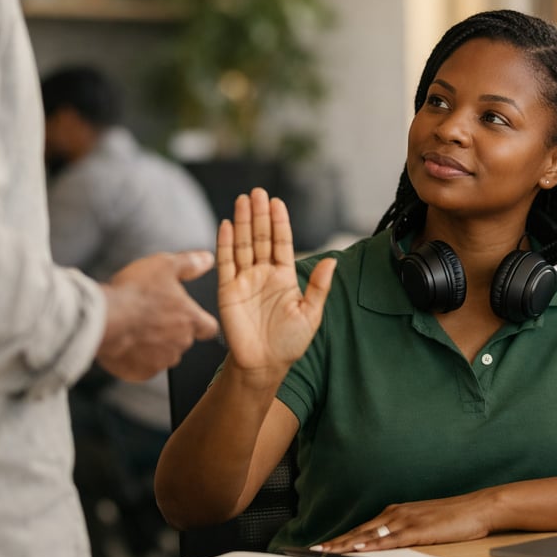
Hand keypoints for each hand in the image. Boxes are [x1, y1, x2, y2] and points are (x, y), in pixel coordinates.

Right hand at [97, 250, 219, 380]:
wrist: (104, 319)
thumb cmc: (134, 293)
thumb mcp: (165, 265)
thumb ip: (190, 264)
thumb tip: (207, 260)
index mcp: (190, 320)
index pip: (210, 328)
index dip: (201, 322)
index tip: (192, 317)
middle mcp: (180, 343)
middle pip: (183, 339)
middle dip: (171, 330)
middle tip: (151, 316)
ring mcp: (161, 361)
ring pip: (163, 354)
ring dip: (154, 344)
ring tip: (137, 328)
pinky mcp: (141, 372)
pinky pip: (143, 366)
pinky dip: (137, 357)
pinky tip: (126, 342)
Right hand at [217, 188, 335, 388]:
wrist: (264, 364)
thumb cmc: (289, 342)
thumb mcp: (310, 314)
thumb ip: (319, 287)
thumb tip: (332, 262)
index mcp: (284, 276)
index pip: (281, 242)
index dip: (279, 222)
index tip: (277, 202)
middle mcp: (263, 274)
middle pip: (260, 237)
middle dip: (259, 215)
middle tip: (257, 192)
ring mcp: (245, 280)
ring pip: (243, 245)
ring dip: (242, 223)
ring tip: (243, 200)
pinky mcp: (228, 290)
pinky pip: (226, 263)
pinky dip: (224, 244)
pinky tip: (225, 225)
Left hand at [314, 494, 490, 552]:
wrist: (476, 507)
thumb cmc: (452, 516)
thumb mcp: (421, 523)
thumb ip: (402, 530)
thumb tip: (385, 542)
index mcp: (395, 512)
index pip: (362, 529)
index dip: (341, 539)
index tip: (323, 547)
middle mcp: (395, 514)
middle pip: (359, 531)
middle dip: (336, 543)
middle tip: (314, 552)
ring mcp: (406, 521)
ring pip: (370, 536)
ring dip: (347, 545)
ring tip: (327, 553)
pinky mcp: (418, 530)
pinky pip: (391, 540)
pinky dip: (373, 545)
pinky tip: (360, 549)